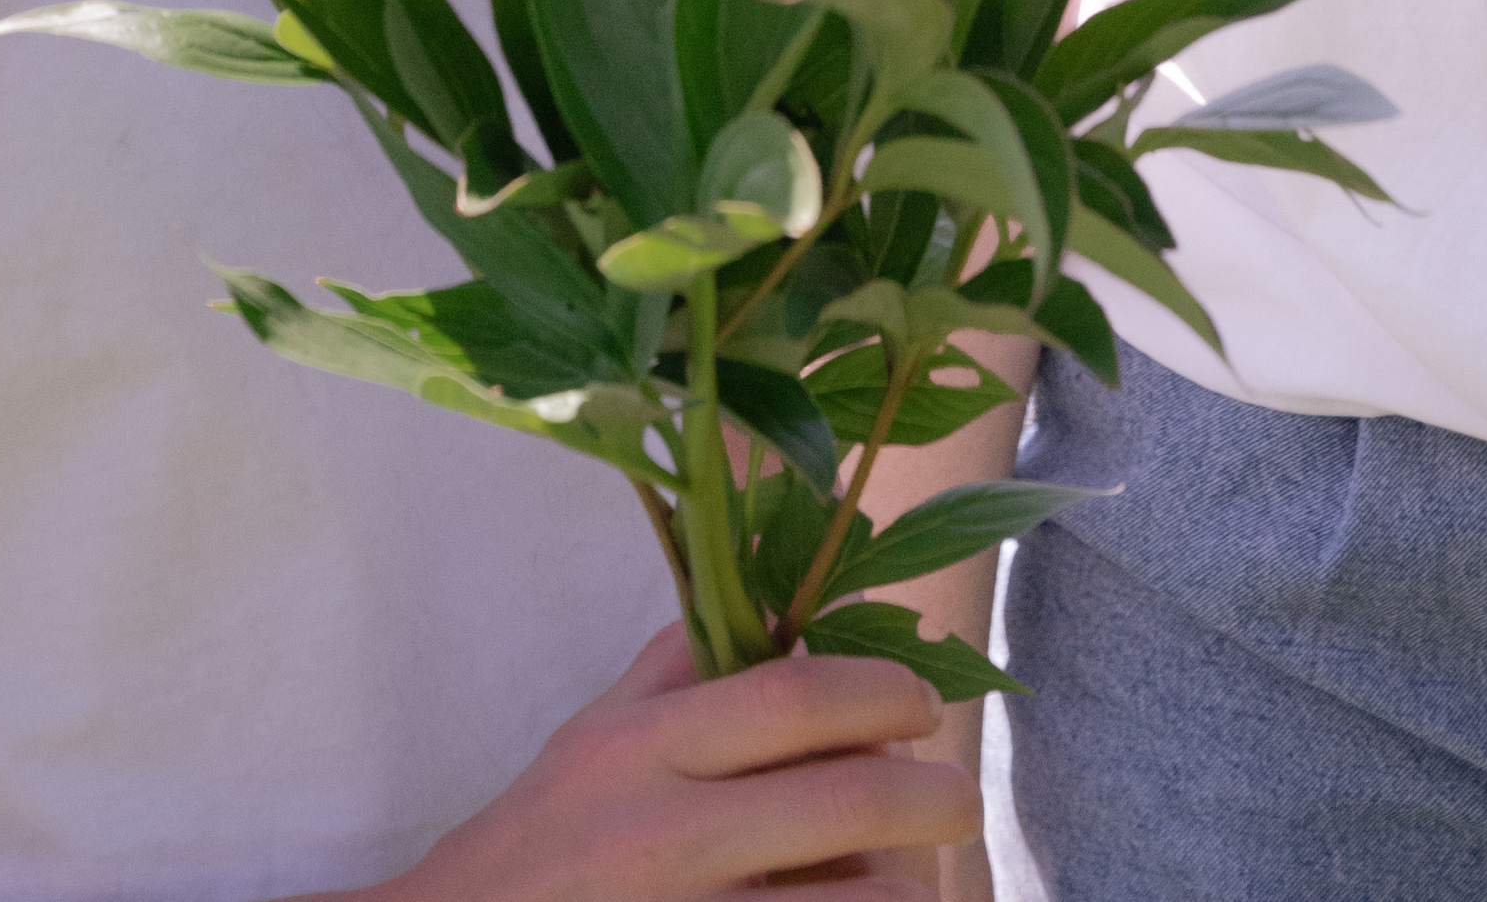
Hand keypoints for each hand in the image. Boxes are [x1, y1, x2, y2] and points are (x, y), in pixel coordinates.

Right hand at [358, 624, 981, 900]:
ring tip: (910, 881)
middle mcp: (662, 833)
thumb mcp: (591, 737)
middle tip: (956, 799)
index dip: (881, 691)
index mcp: (639, 749)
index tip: (921, 701)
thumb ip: (679, 670)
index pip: (791, 698)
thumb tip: (781, 613)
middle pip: (846, 802)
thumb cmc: (530, 845)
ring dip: (905, 890)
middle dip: (932, 797)